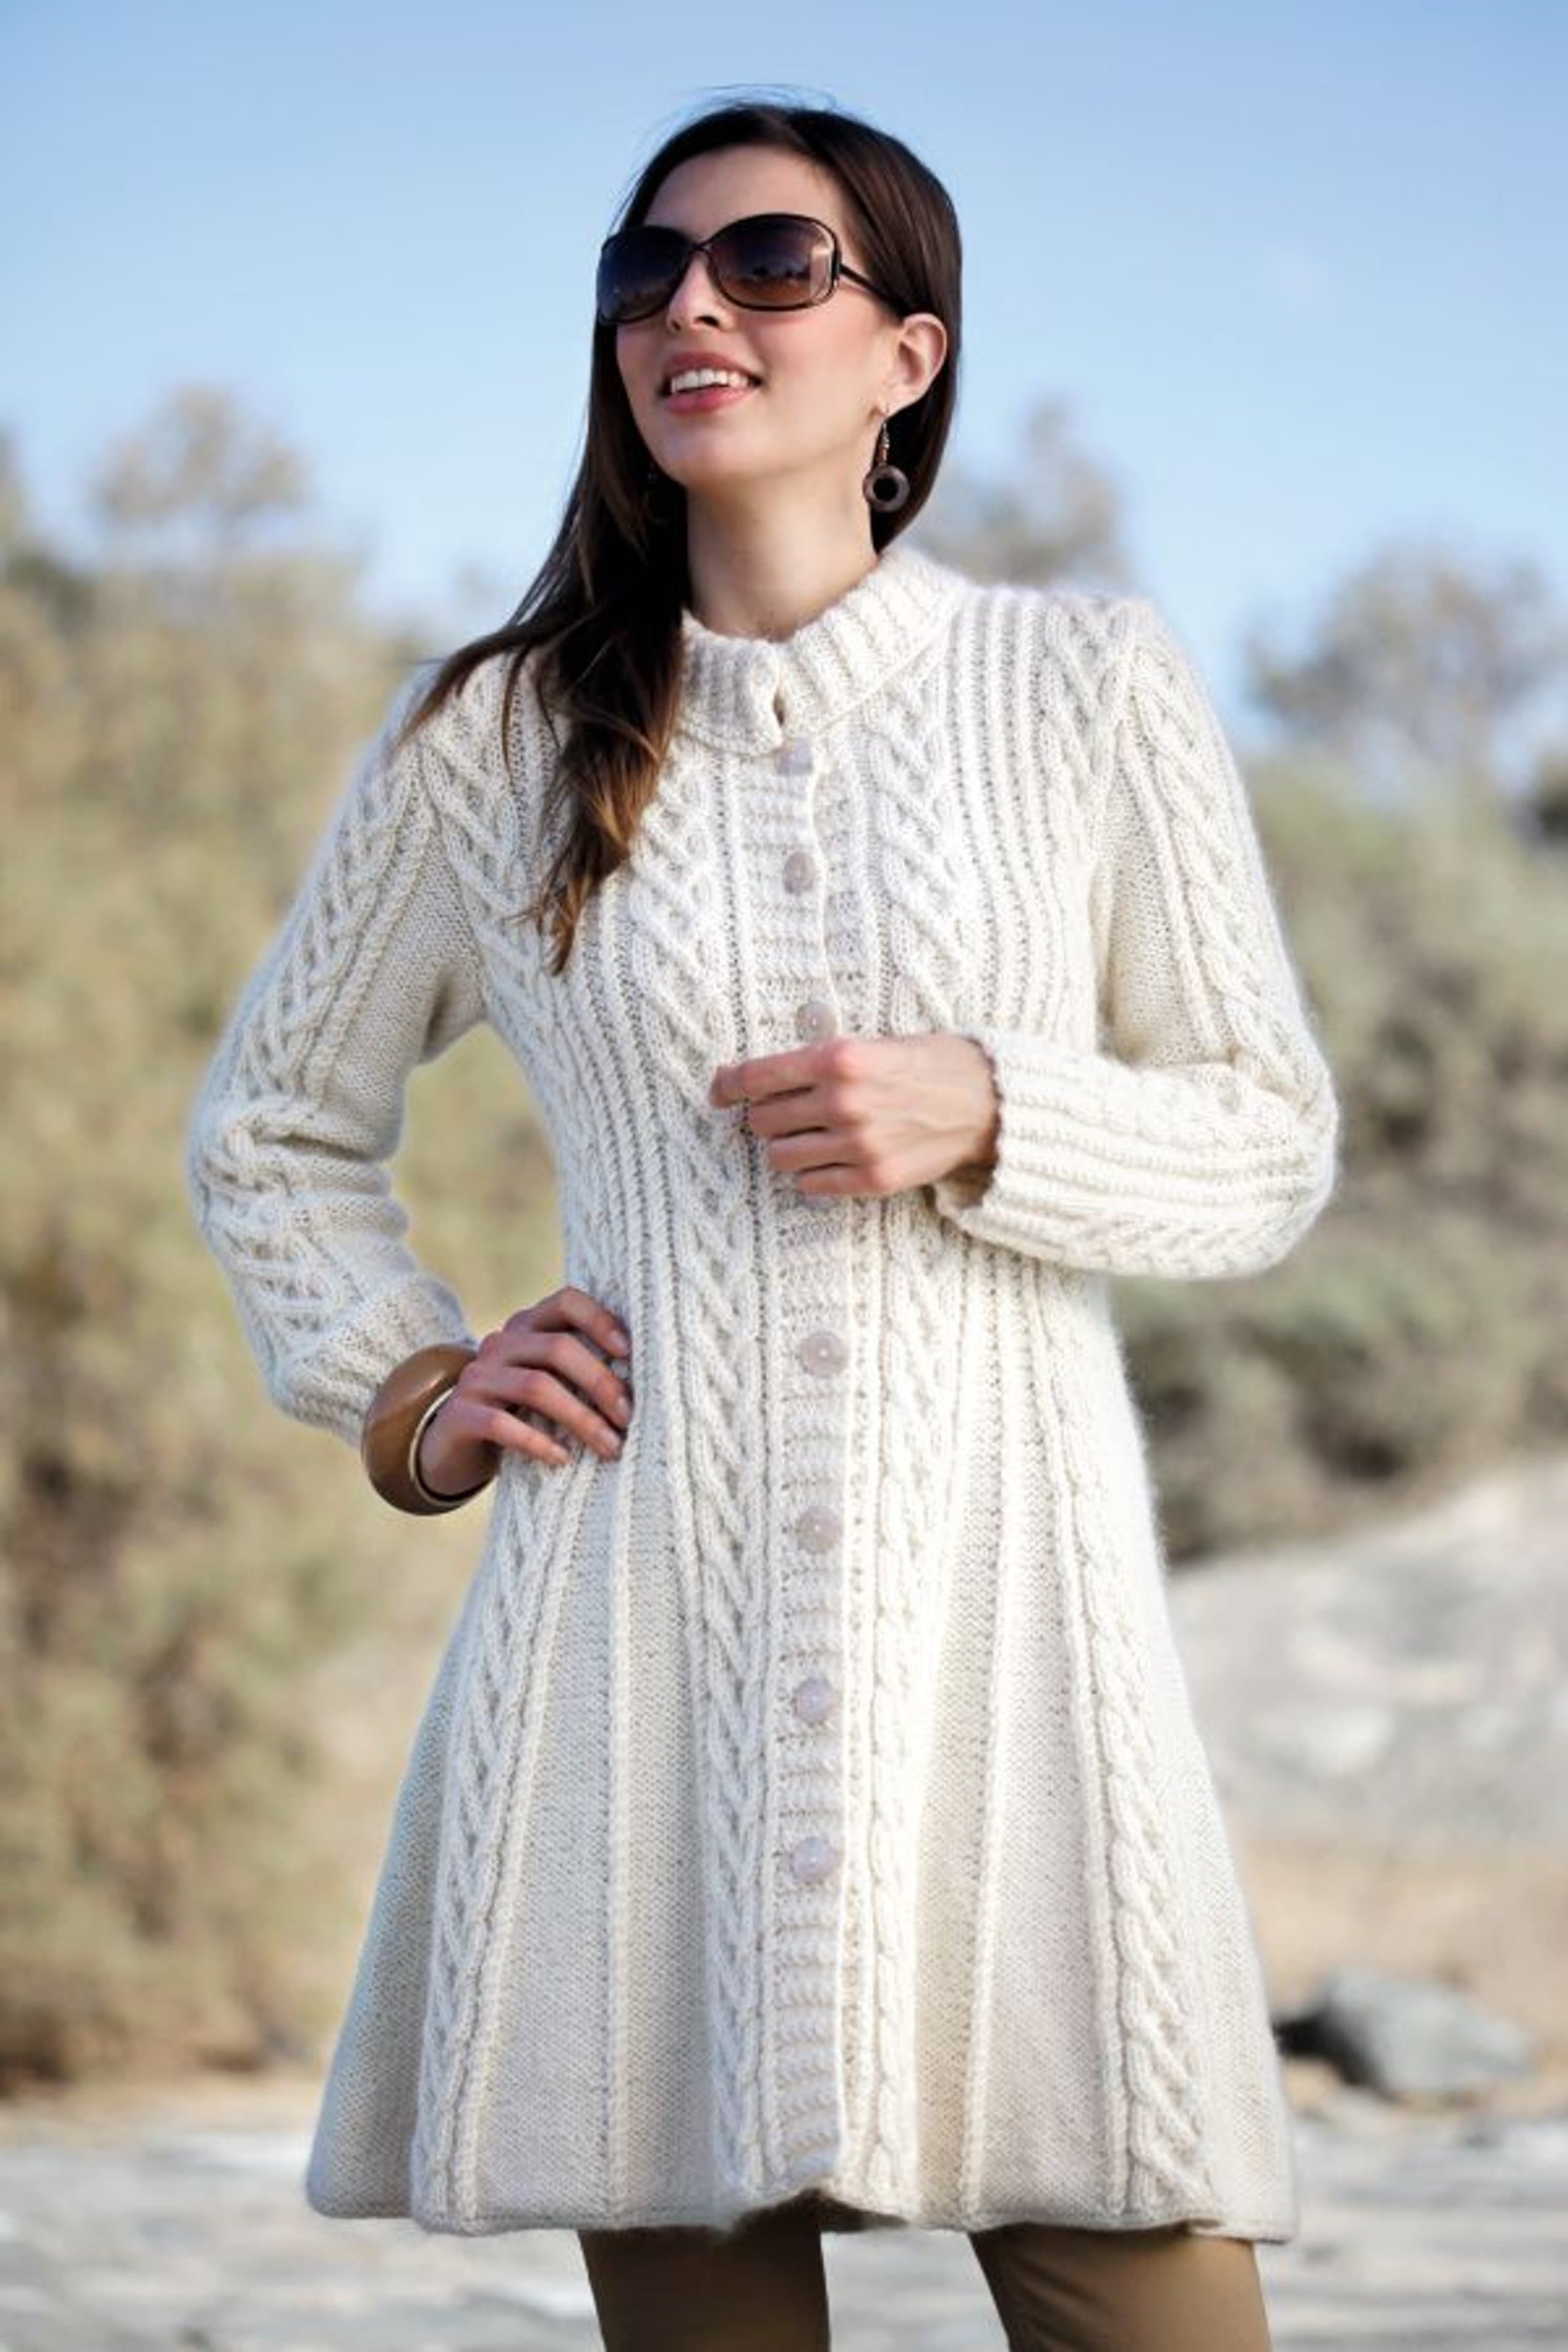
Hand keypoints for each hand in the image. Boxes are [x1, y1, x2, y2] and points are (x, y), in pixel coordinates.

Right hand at [417, 1287, 633, 1494]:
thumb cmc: (520, 1410)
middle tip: (629, 1418)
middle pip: (558, 1349)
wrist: (454, 1444)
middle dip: (601, 1383)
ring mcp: (477, 1377)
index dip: (600, 1321)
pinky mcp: (460, 1414)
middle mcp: (500, 1343)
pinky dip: (538, 1442)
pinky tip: (564, 1459)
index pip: (566, 1302)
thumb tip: (648, 1381)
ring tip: (609, 1446)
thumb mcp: (548, 1380)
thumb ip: (581, 1368)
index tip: (630, 1354)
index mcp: (527, 1325)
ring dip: (581, 1419)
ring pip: (536, 1387)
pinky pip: (503, 1424)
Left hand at [708, 1031, 998, 1199]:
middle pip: (763, 1120)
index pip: (757, 1076)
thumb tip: (763, 1078)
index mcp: (840, 1059)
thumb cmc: (930, 1064)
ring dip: (785, 1148)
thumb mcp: (875, 1043)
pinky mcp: (872, 1179)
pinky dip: (812, 1174)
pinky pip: (811, 1186)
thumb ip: (822, 1060)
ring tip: (808, 1137)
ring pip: (780, 1158)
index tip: (718, 1092)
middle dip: (765, 1116)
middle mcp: (843, 1102)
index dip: (728, 1085)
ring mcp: (858, 1145)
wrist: (987, 1104)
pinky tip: (829, 1159)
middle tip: (782, 1112)